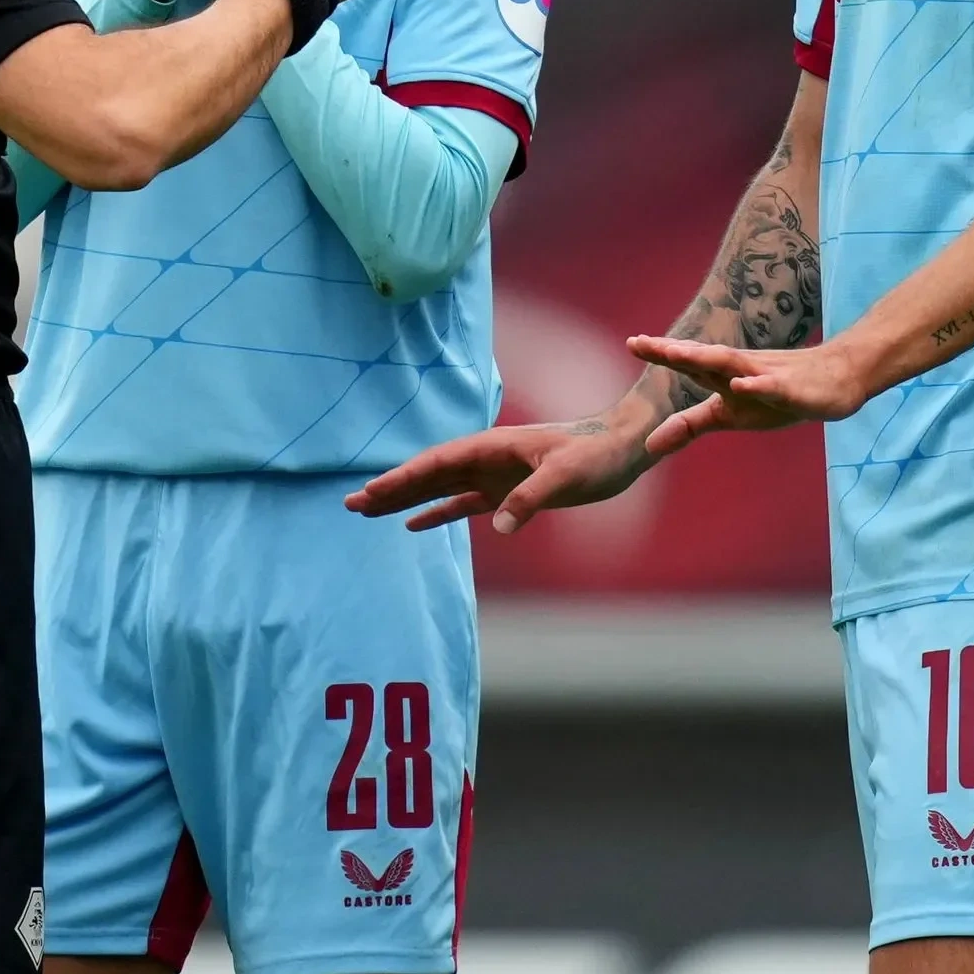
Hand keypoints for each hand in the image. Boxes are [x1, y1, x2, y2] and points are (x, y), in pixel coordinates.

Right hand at [349, 414, 658, 534]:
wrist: (623, 449)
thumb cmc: (597, 455)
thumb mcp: (566, 476)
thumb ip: (531, 499)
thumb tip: (499, 527)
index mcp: (493, 446)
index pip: (438, 462)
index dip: (404, 477)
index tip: (372, 490)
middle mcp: (487, 458)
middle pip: (428, 473)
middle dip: (390, 487)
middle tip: (351, 503)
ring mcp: (494, 475)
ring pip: (439, 488)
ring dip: (405, 499)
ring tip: (367, 510)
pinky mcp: (506, 492)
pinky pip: (462, 503)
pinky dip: (436, 512)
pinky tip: (412, 523)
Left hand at [627, 334, 880, 455]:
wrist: (836, 380)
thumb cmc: (776, 395)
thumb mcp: (729, 415)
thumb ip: (689, 425)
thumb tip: (647, 445)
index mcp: (722, 375)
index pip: (687, 361)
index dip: (659, 352)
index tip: (631, 342)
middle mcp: (739, 369)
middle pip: (701, 357)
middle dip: (672, 351)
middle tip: (640, 343)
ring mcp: (765, 376)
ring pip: (731, 364)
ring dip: (704, 359)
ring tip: (676, 353)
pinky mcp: (791, 389)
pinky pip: (772, 386)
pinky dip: (756, 384)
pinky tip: (741, 383)